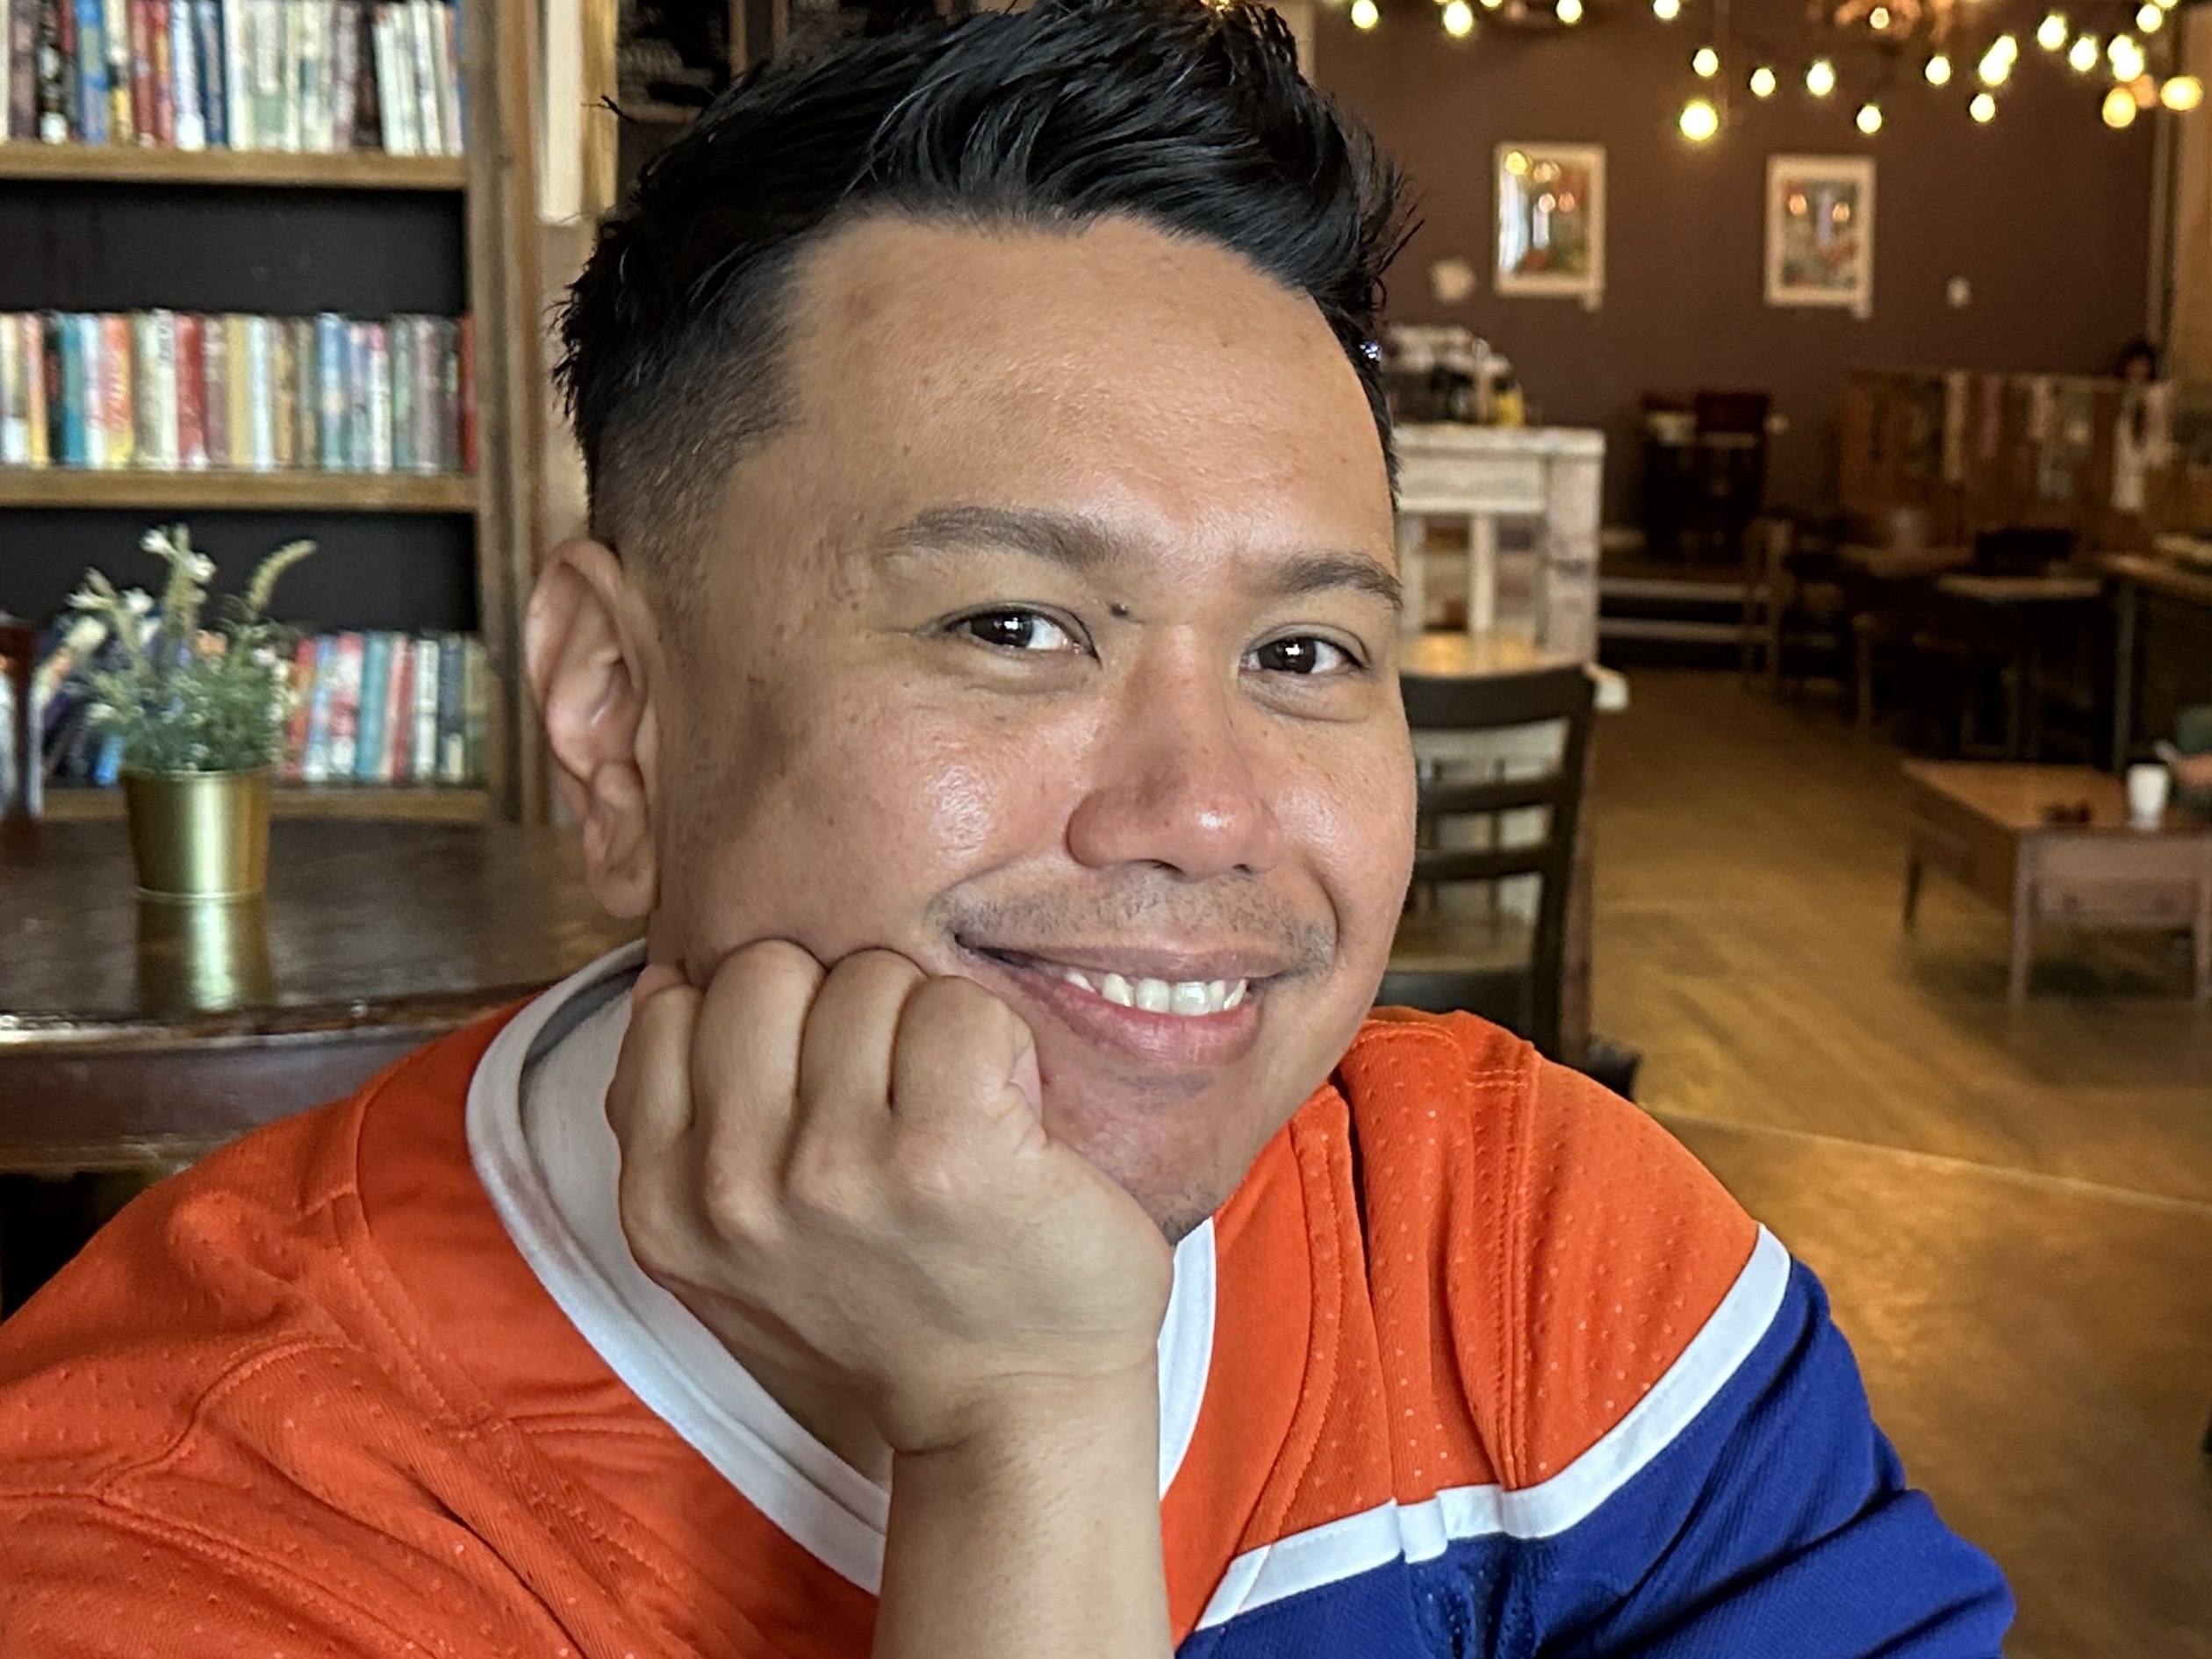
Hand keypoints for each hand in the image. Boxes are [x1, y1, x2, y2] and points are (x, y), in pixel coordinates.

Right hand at [606, 942, 1175, 1456]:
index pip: (671, 1005)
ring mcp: (838, 1172)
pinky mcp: (949, 1154)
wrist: (1014, 1411)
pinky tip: (1006, 1113)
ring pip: (868, 977)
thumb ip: (675, 1132)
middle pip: (766, 969)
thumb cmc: (888, 1310)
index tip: (814, 1087)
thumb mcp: (733, 1254)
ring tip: (949, 1109)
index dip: (760, 1023)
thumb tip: (661, 986)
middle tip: (892, 1086)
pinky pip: (959, 1008)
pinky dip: (997, 1041)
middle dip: (836, 1004)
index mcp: (663, 1207)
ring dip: (923, 1025)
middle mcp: (734, 1192)